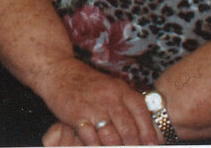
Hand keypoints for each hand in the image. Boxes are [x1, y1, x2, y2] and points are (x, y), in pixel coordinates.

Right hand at [37, 58, 158, 145]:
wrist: (58, 70)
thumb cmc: (86, 82)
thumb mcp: (110, 87)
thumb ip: (125, 105)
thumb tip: (141, 129)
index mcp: (121, 90)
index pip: (142, 114)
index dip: (149, 134)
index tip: (152, 146)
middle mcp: (110, 98)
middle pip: (129, 130)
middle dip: (133, 146)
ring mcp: (93, 107)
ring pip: (112, 138)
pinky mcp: (77, 115)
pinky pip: (91, 139)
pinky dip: (96, 147)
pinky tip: (98, 147)